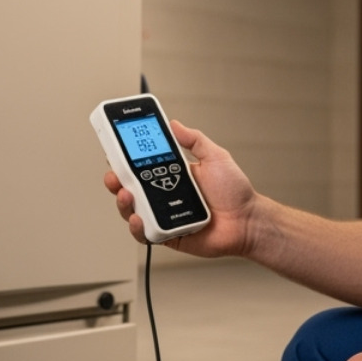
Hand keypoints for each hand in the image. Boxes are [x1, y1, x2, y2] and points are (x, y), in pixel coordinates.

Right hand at [103, 120, 258, 257]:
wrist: (248, 220)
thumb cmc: (235, 192)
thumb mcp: (215, 157)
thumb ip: (194, 140)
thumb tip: (174, 124)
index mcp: (172, 175)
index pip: (141, 166)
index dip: (125, 160)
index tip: (115, 149)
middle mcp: (164, 196)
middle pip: (130, 188)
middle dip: (116, 180)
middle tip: (114, 174)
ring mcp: (164, 216)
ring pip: (132, 211)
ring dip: (123, 202)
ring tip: (126, 194)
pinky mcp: (168, 236)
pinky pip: (146, 234)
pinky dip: (137, 227)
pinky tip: (137, 219)